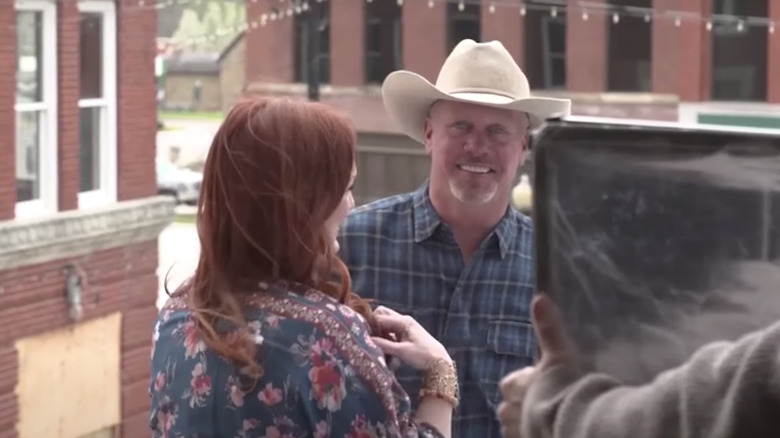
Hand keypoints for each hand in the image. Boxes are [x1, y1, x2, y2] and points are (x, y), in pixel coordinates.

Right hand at [370, 306, 450, 369]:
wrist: (439, 361)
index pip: (379, 317)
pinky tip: (385, 348)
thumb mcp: (402, 351)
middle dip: (374, 324)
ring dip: (380, 331)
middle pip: (382, 314)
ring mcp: (404, 326)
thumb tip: (367, 340)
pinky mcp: (405, 333)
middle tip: (370, 338)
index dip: (370, 325)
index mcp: (403, 321)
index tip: (364, 336)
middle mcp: (403, 320)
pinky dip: (386, 336)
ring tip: (377, 344)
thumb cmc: (422, 355)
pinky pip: (390, 330)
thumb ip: (384, 345)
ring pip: (386, 322)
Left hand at [497, 294, 573, 437]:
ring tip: (545, 424)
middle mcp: (511, 412)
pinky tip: (549, 433)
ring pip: (515, 429)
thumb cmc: (563, 387)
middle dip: (521, 407)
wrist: (572, 421)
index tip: (538, 383)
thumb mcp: (557, 354)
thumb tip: (539, 297)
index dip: (522, 384)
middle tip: (543, 406)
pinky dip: (531, 437)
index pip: (509, 385)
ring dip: (526, 426)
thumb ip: (548, 328)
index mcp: (515, 387)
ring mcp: (518, 432)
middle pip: (508, 409)